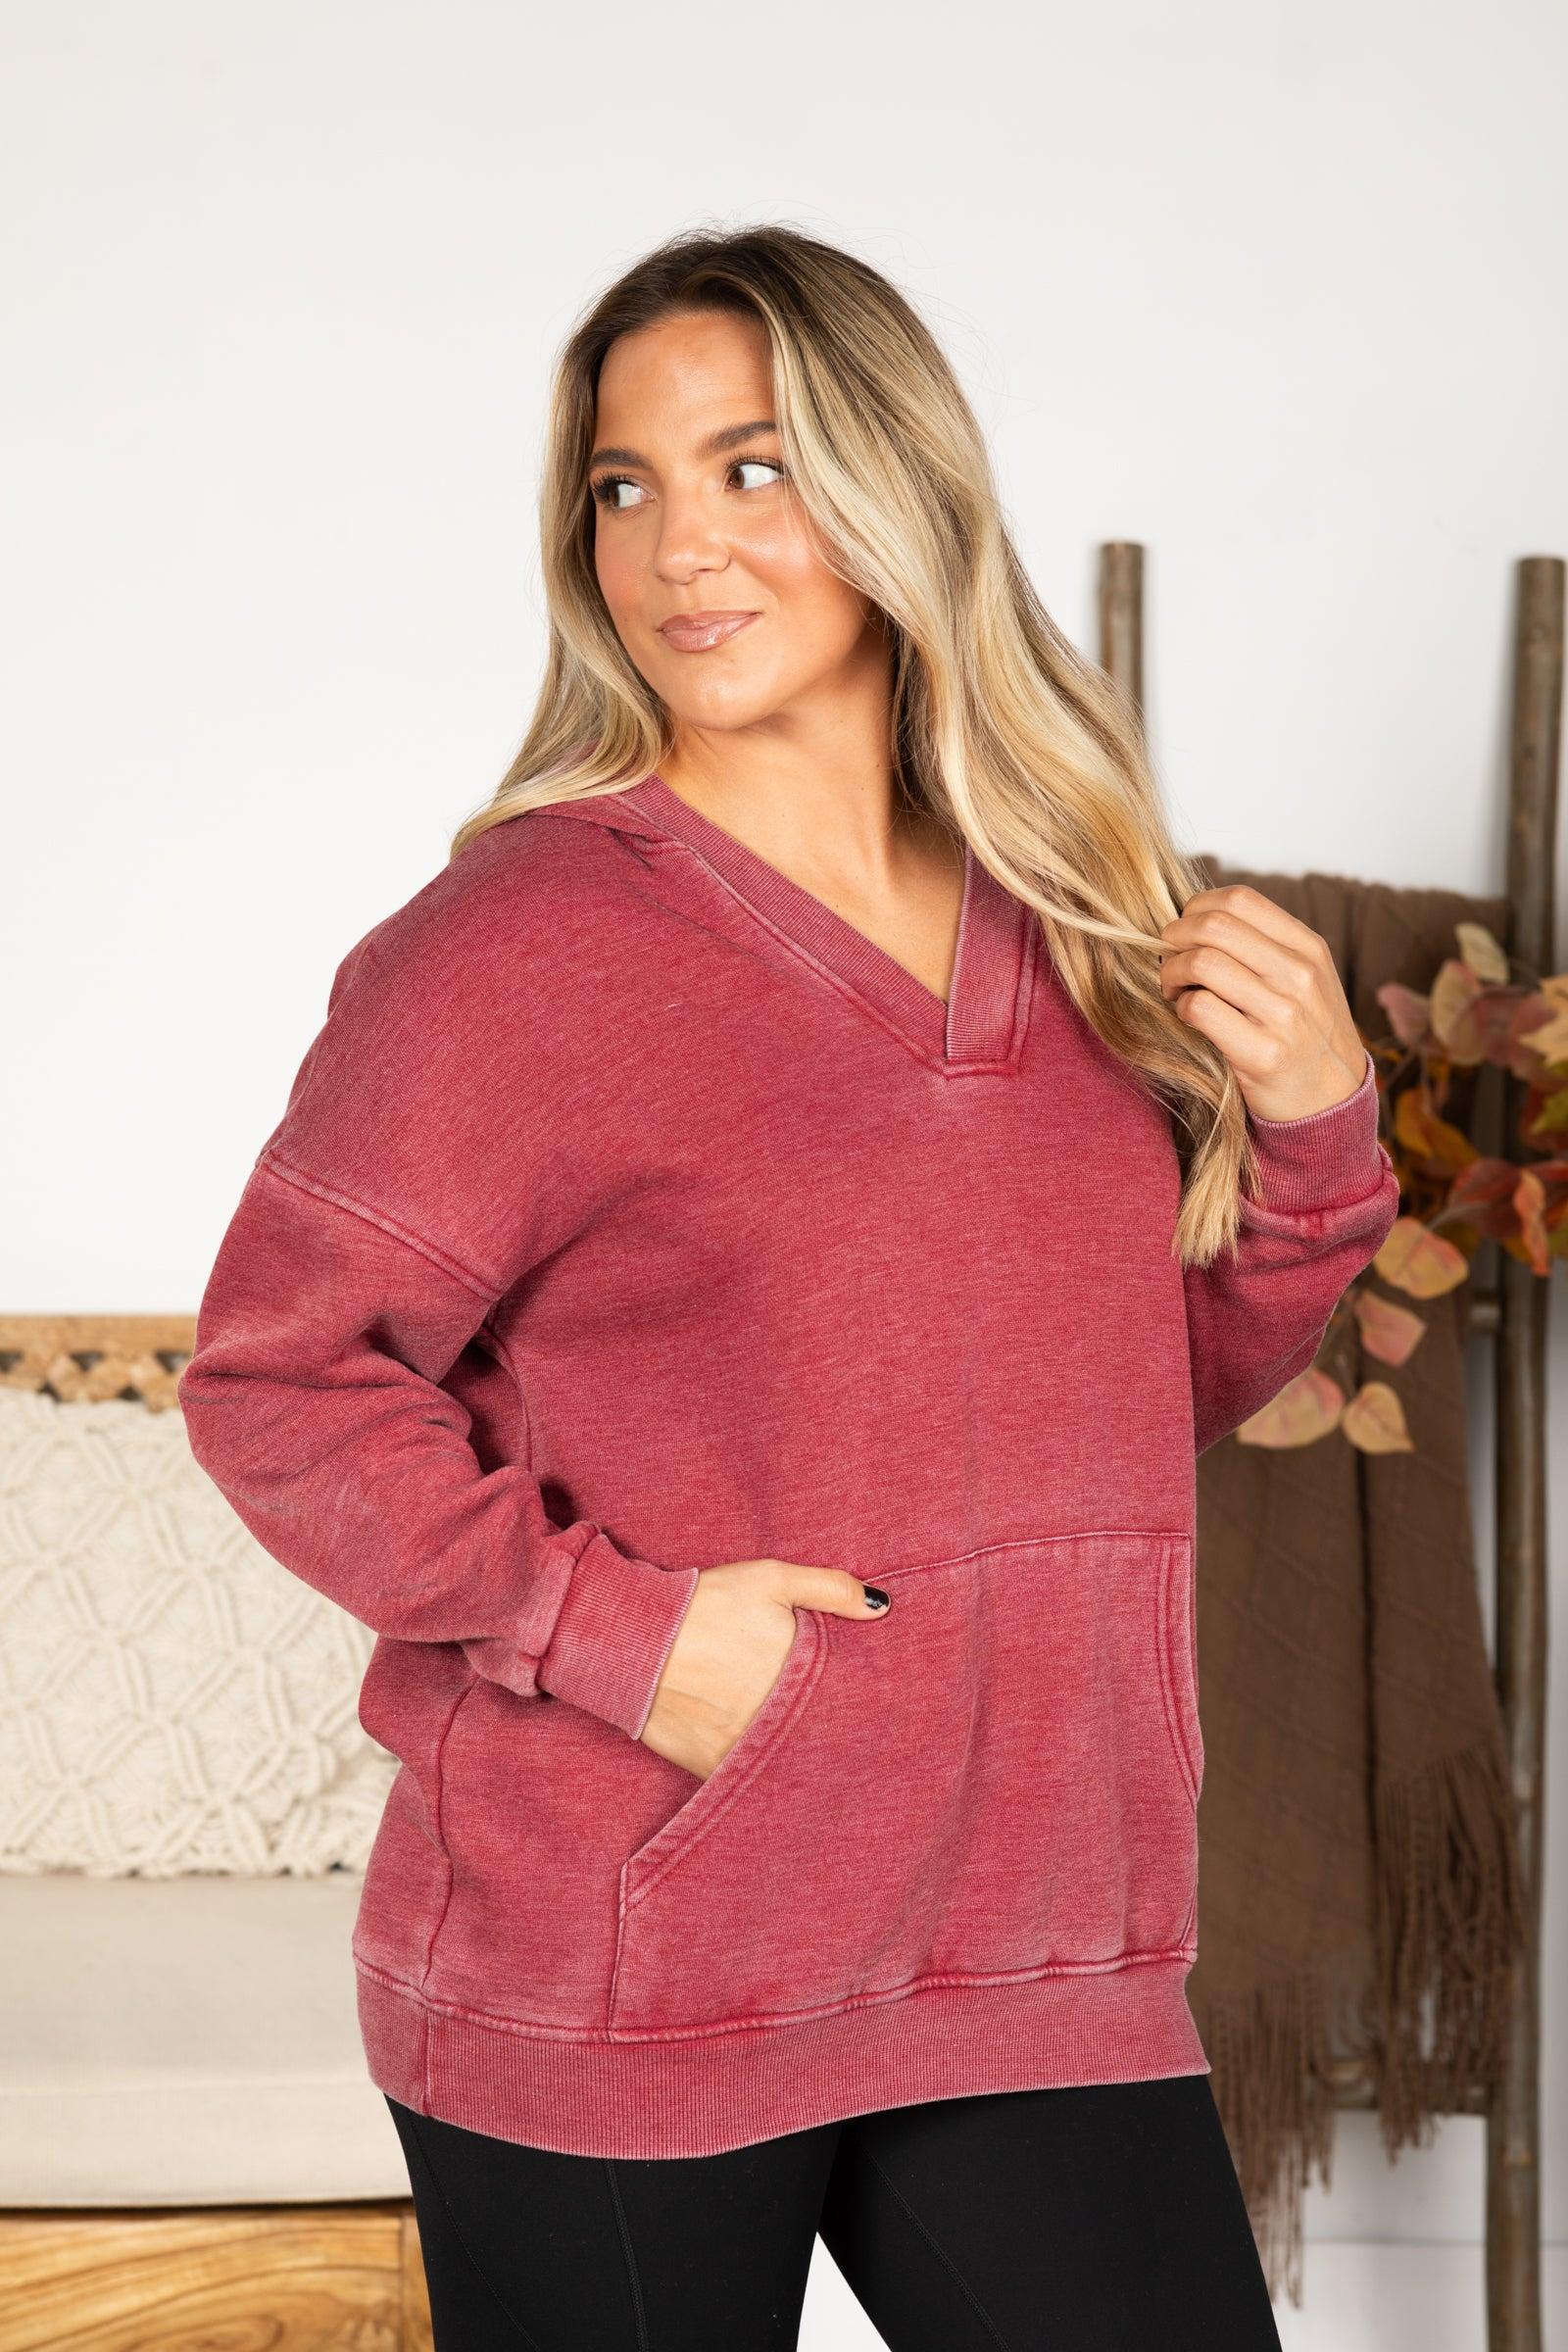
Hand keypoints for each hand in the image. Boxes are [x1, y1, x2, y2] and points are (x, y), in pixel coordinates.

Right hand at [640, 1559, 891, 1779]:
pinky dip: (760, 1770)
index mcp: (798, 1675)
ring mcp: (743, 1750)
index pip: (849, 1702)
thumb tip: (882, 1607)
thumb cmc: (704, 1604)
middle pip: (823, 1737)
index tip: (878, 1703)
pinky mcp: (711, 1769)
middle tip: (850, 1729)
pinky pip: (748, 1777)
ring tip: (811, 1744)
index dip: (862, 1704)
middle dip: (834, 1732)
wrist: (630, 1640)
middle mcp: (775, 1720)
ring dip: (799, 1754)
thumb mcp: (770, 1579)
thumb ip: (830, 1588)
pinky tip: (768, 1755)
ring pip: (788, 1762)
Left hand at [1157, 885, 1367, 1122]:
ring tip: (1173, 989)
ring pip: (1202, 963)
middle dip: (1174, 938)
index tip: (1184, 932)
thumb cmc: (1307, 1034)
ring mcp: (1284, 1015)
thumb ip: (1265, 946)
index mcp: (1308, 948)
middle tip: (1167, 958)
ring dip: (1171, 973)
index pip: (1239, 899)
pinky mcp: (1263, 1054)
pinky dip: (1181, 1008)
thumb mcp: (1306, 979)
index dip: (1195, 909)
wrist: (1332, 1101)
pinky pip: (1200, 1009)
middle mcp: (1300, 975)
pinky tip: (1187, 1017)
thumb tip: (1198, 918)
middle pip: (1214, 926)